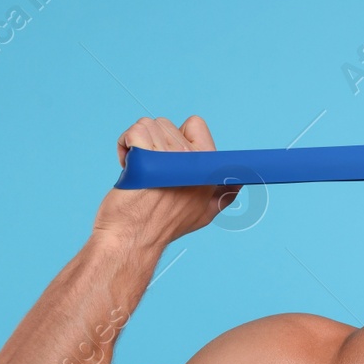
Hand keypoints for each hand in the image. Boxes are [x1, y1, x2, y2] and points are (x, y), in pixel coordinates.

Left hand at [93, 116, 237, 248]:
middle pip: (166, 125)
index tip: (171, 160)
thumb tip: (238, 184)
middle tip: (151, 171)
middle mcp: (193, 160)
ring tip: (139, 169)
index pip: (196, 124)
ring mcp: (169, 158)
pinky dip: (125, 144)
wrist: (134, 239)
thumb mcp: (205, 213)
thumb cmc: (164, 226)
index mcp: (209, 169)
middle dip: (153, 144)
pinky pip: (134, 131)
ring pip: (148, 125)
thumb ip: (224, 195)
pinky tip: (127, 165)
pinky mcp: (145, 157)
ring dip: (138, 144)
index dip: (178, 137)